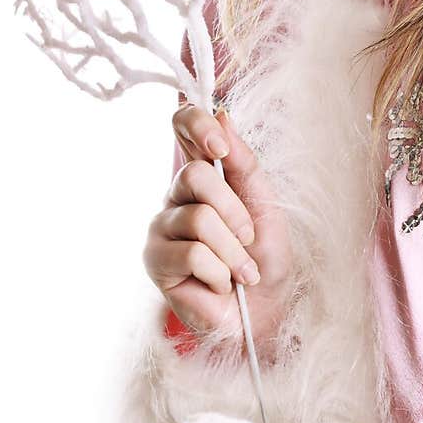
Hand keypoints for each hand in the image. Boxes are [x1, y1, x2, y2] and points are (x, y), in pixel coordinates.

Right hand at [142, 103, 294, 353]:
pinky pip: (191, 253)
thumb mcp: (265, 202)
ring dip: (233, 250)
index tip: (221, 148)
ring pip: (198, 218)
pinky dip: (219, 272)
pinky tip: (220, 285)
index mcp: (204, 173)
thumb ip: (244, 161)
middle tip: (249, 238)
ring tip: (240, 271)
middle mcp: (176, 194)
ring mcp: (162, 226)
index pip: (182, 125)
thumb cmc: (266, 256)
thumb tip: (223, 113)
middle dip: (235, 211)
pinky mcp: (155, 260)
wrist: (267, 309)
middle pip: (196, 174)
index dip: (197, 126)